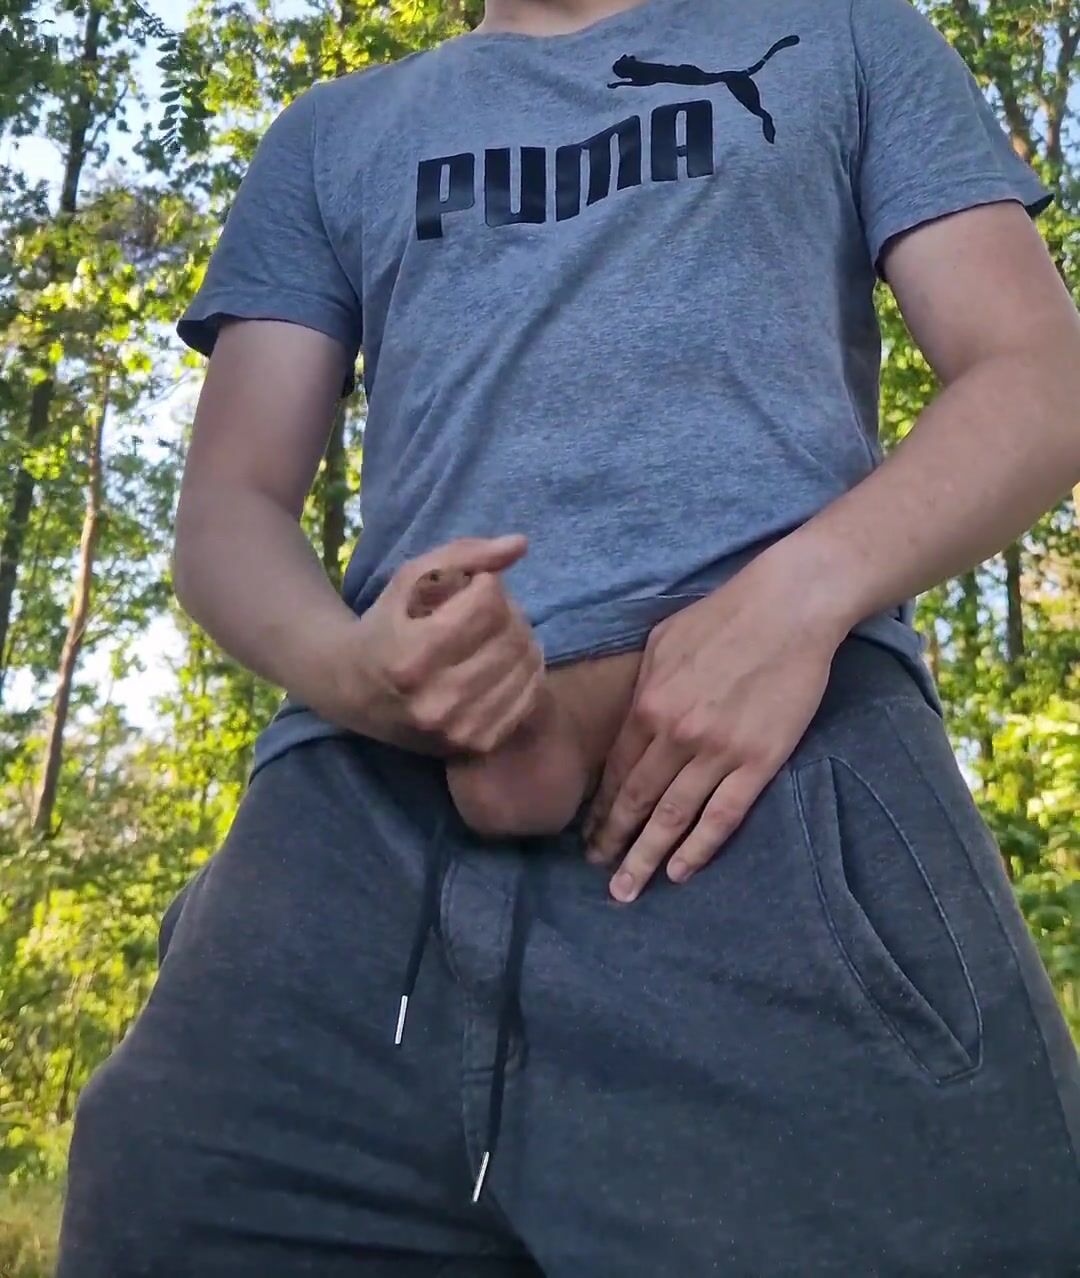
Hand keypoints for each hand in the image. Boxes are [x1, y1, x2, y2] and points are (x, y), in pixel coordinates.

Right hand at [323, 535, 544, 754]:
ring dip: (521, 637)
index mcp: (410, 657)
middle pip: (510, 636)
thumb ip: (464, 556)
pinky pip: (529, 697)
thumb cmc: (386, 625)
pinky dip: (526, 671)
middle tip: (490, 609)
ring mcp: (458, 729)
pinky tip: (504, 661)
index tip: (474, 586)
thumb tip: (521, 544)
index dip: (487, 584)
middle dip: (508, 610)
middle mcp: (434, 702)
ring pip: (525, 665)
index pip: (487, 605)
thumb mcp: (410, 579)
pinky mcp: (476, 745)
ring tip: (497, 632)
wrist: (352, 692)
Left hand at [583, 548, 846, 901]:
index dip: (600, 807)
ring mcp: (718, 752)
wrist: (790, 607)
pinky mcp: (759, 761)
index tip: (588, 832)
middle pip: (636, 801)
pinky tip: (678, 872)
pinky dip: (698, 849)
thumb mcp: (662, 642)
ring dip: (646, 857)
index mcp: (648, 704)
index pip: (617, 771)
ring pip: (673, 817)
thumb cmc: (724, 616)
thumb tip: (631, 721)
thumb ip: (643, 687)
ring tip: (627, 888)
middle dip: (612, 841)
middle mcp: (675, 734)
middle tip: (598, 871)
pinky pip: (722, 816)